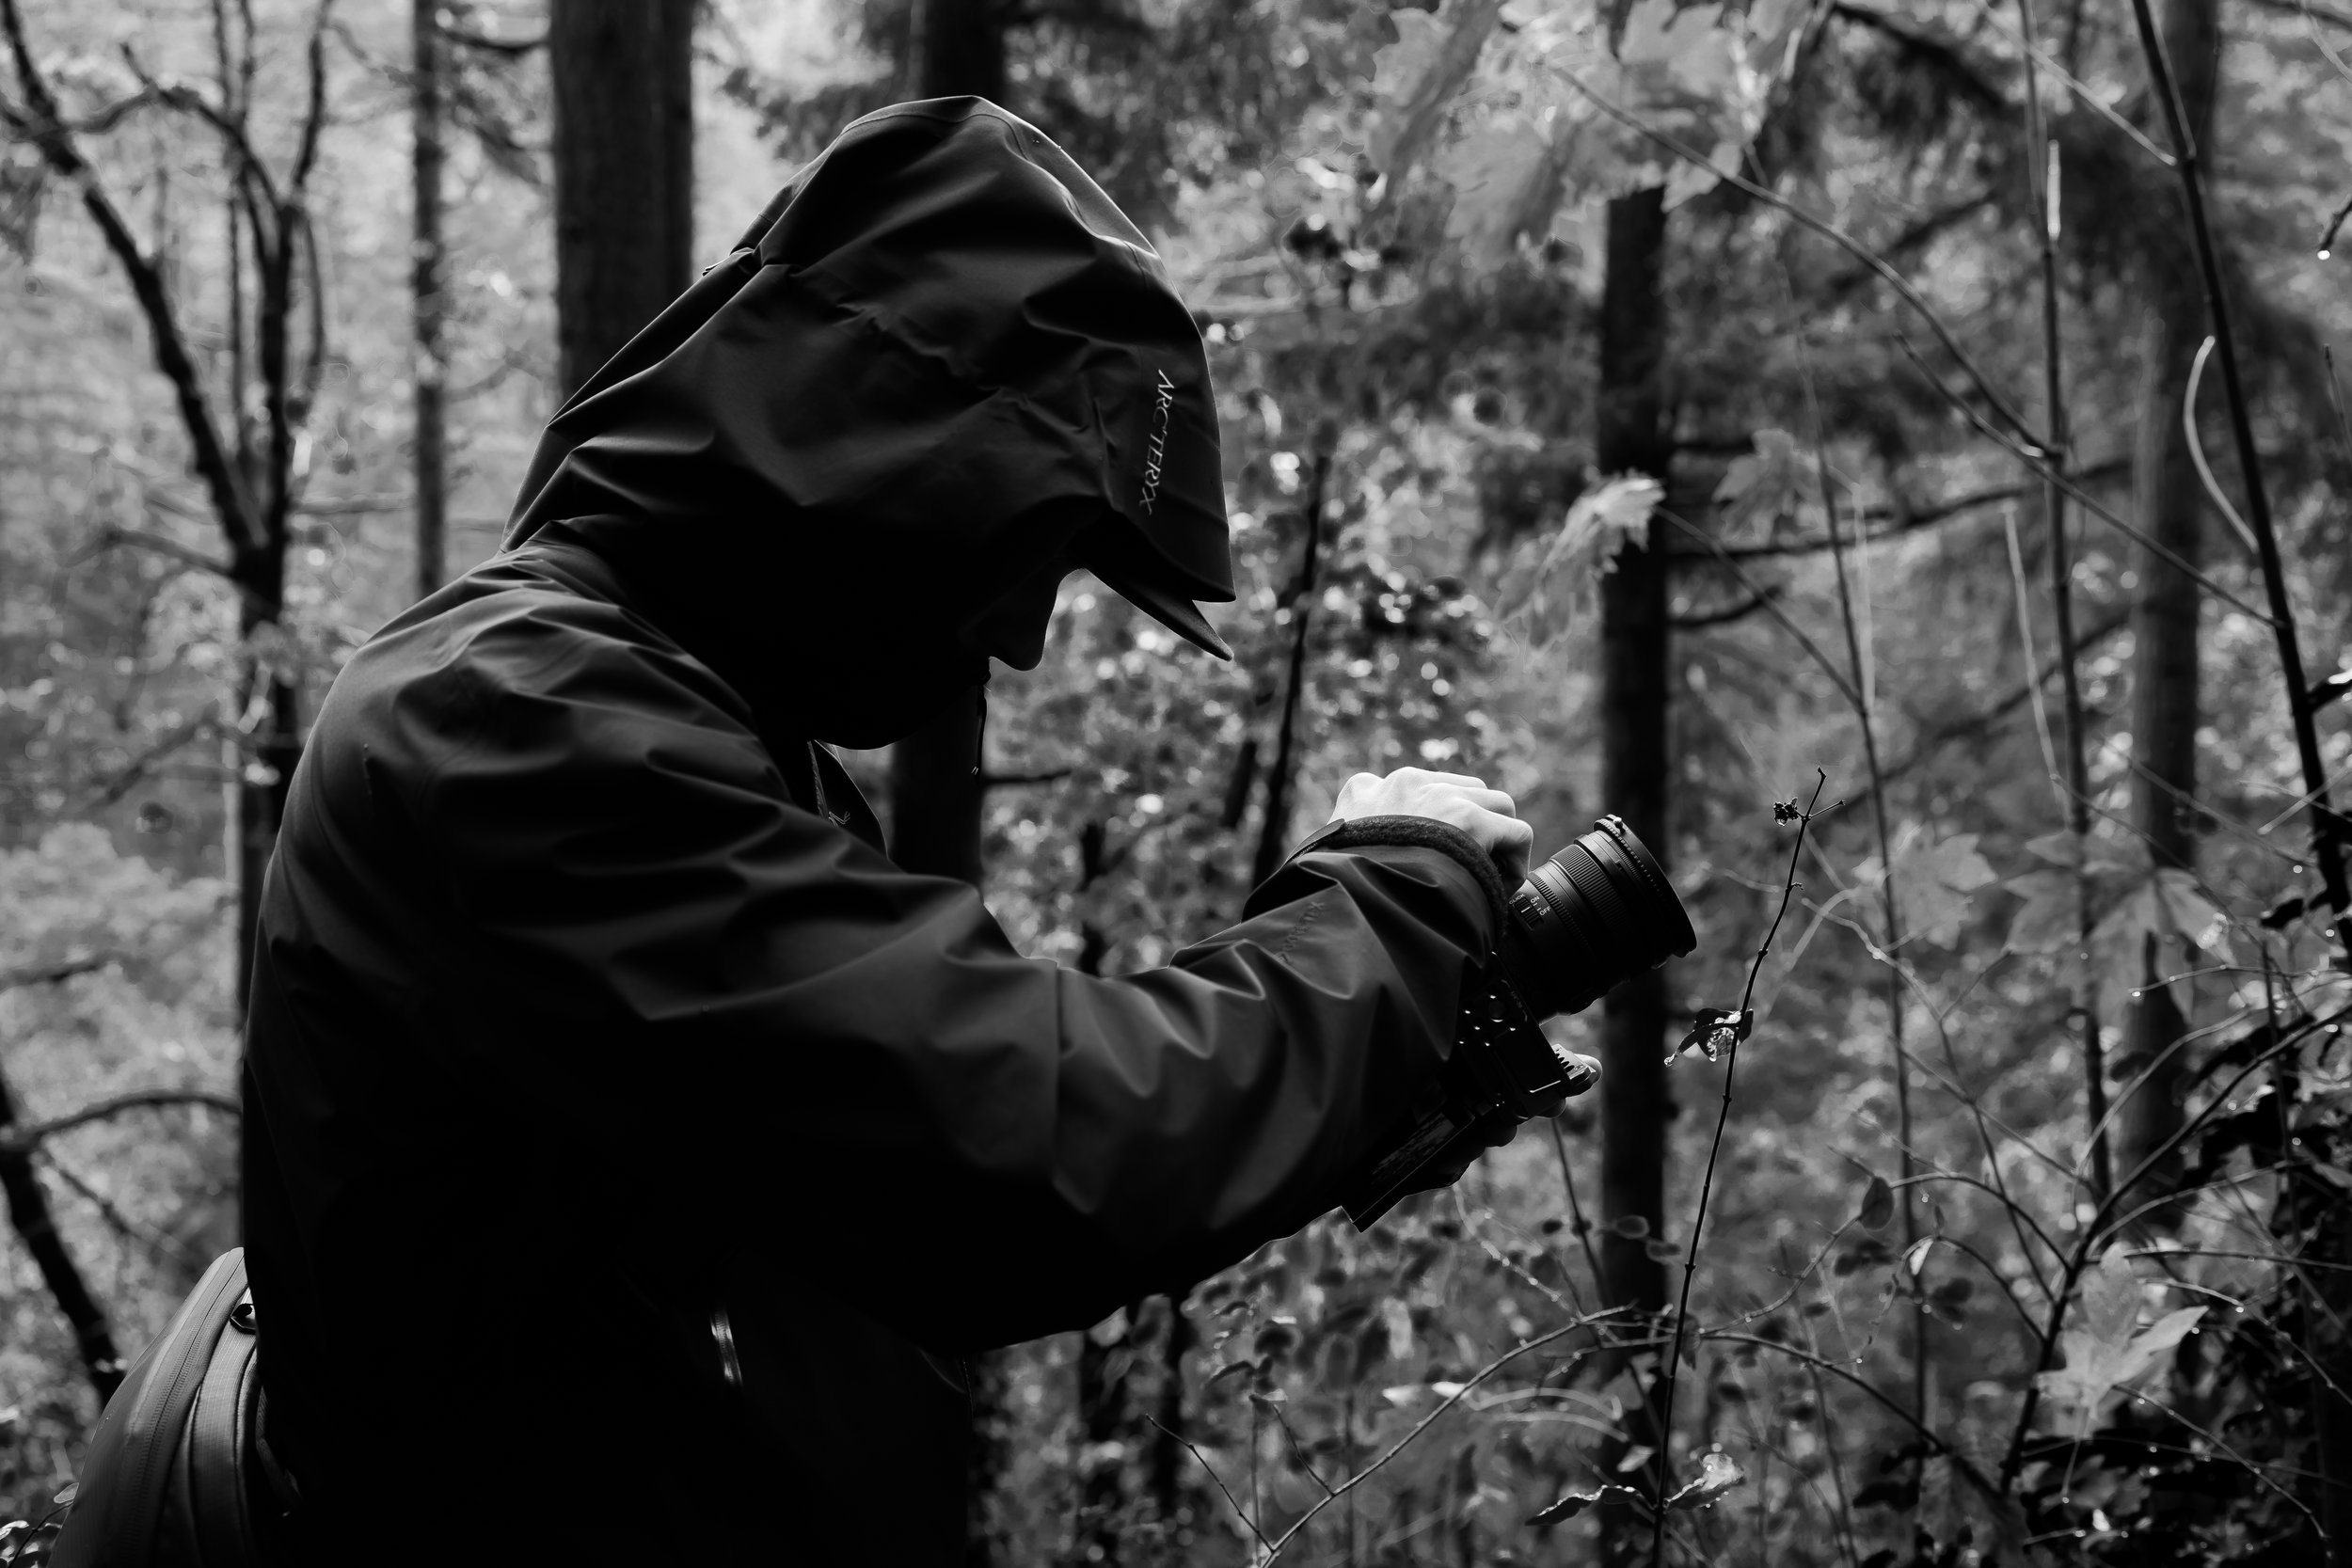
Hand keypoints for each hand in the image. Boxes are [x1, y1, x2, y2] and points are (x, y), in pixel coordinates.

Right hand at [1328, 766, 1533, 881]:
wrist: (1346, 895)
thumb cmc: (1332, 885)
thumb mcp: (1326, 853)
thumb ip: (1347, 841)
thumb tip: (1342, 862)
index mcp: (1364, 789)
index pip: (1413, 789)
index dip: (1432, 823)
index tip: (1432, 854)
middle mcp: (1405, 783)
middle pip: (1462, 790)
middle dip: (1473, 825)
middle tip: (1468, 865)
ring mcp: (1440, 796)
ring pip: (1496, 804)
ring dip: (1498, 838)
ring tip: (1489, 875)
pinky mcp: (1470, 819)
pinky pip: (1516, 832)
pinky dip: (1516, 860)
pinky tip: (1502, 886)